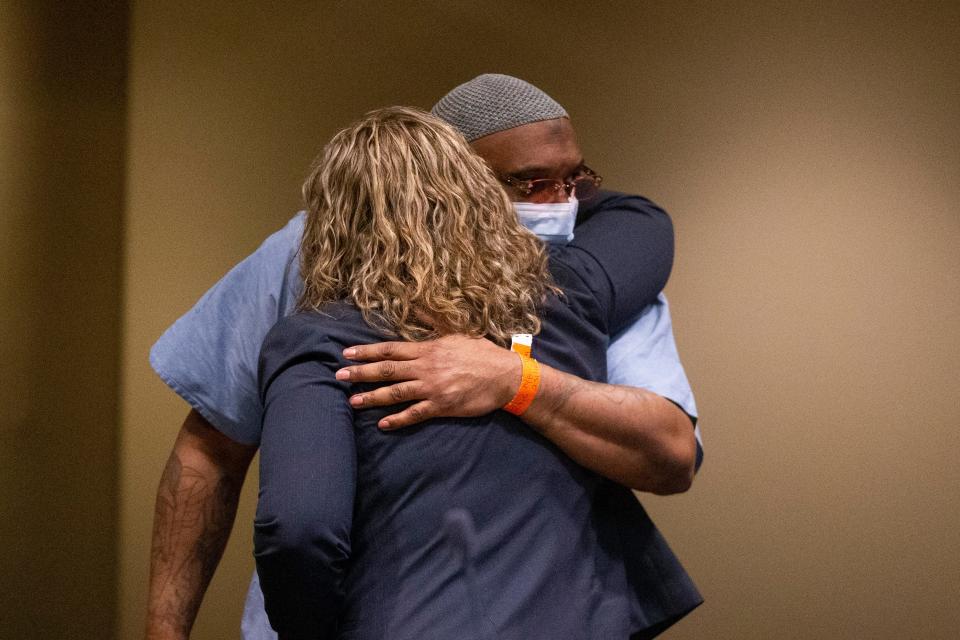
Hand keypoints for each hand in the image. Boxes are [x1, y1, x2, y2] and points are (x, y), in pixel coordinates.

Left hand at [335, 334, 520, 429]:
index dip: (367, 352)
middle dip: (361, 373)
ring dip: (372, 397)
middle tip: (339, 375)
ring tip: (352, 400)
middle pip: (386, 371)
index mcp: (428, 349)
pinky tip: (383, 423)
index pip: (390, 350)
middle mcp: (426, 368)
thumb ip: (432, 320)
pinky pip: (415, 414)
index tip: (347, 353)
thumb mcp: (457, 332)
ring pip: (396, 393)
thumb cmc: (482, 353)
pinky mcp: (442, 406)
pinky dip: (398, 419)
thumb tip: (413, 305)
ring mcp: (433, 388)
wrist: (506, 376)